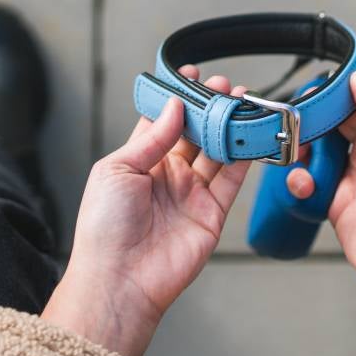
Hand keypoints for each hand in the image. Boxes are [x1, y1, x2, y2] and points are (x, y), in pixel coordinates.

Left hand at [43, 68, 250, 355]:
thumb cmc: (104, 229)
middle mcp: (166, 176)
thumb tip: (175, 107)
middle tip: (225, 86)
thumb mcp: (117, 169)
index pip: (162, 122)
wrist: (120, 279)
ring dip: (230, 127)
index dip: (178, 98)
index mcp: (138, 162)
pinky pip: (232, 180)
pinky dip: (244, 157)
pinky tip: (251, 135)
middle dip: (210, 109)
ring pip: (217, 152)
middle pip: (195, 134)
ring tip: (242, 102)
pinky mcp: (211, 214)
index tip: (191, 76)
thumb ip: (152, 137)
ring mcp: (190, 194)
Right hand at [287, 71, 355, 322]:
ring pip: (316, 152)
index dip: (337, 97)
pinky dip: (300, 180)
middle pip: (333, 127)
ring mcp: (351, 179)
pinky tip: (307, 185)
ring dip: (304, 151)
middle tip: (297, 119)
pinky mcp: (334, 202)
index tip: (316, 90)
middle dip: (314, 122)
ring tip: (300, 154)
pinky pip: (309, 183)